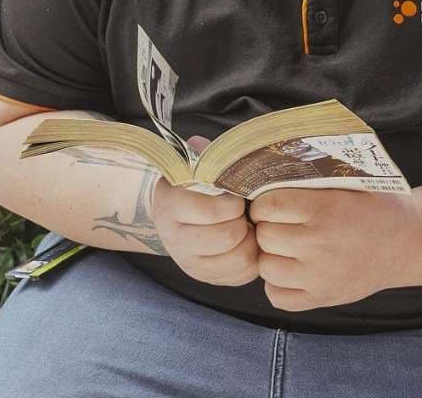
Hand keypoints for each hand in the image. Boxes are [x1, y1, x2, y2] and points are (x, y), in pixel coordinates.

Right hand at [150, 135, 259, 286]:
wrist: (173, 215)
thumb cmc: (191, 185)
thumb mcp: (192, 165)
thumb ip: (202, 154)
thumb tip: (201, 143)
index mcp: (170, 205)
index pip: (212, 210)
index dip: (232, 201)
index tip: (235, 194)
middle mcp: (175, 239)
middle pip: (228, 236)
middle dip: (243, 221)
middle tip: (243, 211)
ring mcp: (189, 263)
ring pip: (239, 258)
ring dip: (250, 240)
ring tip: (246, 226)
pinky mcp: (205, 278)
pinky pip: (241, 276)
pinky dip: (251, 259)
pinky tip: (245, 243)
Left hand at [249, 187, 421, 311]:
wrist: (407, 242)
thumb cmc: (374, 206)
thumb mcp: (347, 182)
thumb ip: (310, 181)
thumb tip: (267, 173)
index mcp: (324, 209)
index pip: (268, 206)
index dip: (263, 203)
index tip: (270, 202)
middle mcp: (320, 245)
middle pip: (265, 236)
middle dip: (267, 227)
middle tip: (280, 223)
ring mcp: (320, 277)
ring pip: (266, 268)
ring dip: (271, 255)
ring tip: (286, 246)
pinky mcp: (323, 299)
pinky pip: (277, 296)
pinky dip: (278, 284)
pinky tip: (292, 269)